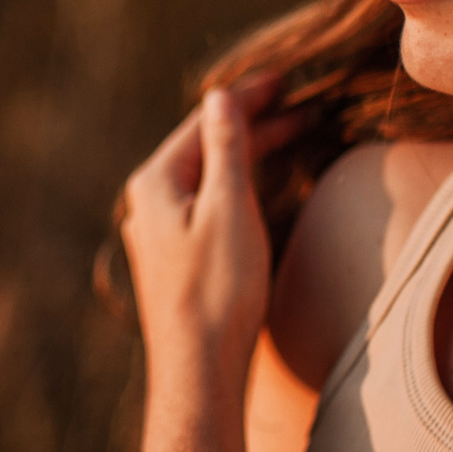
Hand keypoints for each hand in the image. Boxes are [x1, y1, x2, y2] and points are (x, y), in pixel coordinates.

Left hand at [117, 77, 297, 386]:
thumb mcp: (228, 207)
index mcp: (155, 183)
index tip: (285, 80)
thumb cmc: (217, 290)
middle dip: (255, 126)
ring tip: (295, 135)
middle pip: (206, 149)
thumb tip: (220, 97)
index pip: (205, 122)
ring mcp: (160, 235)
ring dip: (251, 156)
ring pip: (210, 179)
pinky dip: (242, 187)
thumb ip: (225, 148)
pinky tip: (266, 189)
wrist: (198, 370)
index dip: (247, 99)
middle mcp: (149, 204)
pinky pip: (210, 207)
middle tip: (303, 106)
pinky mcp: (176, 262)